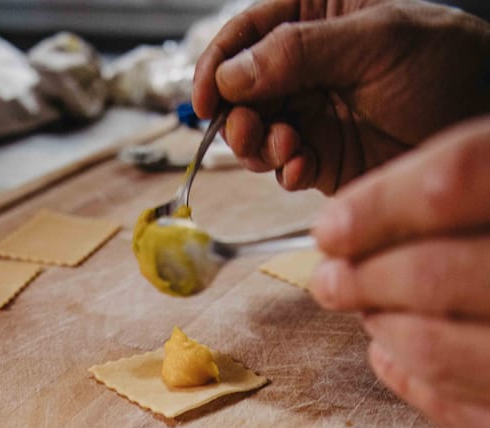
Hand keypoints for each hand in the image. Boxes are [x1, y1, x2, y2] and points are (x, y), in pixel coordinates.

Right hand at [192, 0, 489, 194]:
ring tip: (282, 148)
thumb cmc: (443, 63)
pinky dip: (283, 171)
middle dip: (236, 114)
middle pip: (240, 90)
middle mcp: (305, 67)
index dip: (218, 64)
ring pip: (254, 133)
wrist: (478, 119)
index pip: (248, 33)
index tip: (206, 97)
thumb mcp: (375, 41)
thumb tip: (233, 74)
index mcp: (316, 15)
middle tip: (248, 130)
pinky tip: (301, 167)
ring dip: (257, 146)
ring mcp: (310, 114)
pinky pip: (282, 167)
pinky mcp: (320, 158)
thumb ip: (300, 52)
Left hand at [310, 118, 489, 427]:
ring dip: (384, 327)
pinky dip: (417, 382)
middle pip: (437, 272)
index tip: (331, 224)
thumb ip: (480, 184)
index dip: (379, 203)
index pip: (459, 178)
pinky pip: (471, 412)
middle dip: (365, 277)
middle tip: (331, 276)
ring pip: (440, 345)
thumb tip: (361, 223)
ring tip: (365, 309)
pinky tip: (393, 354)